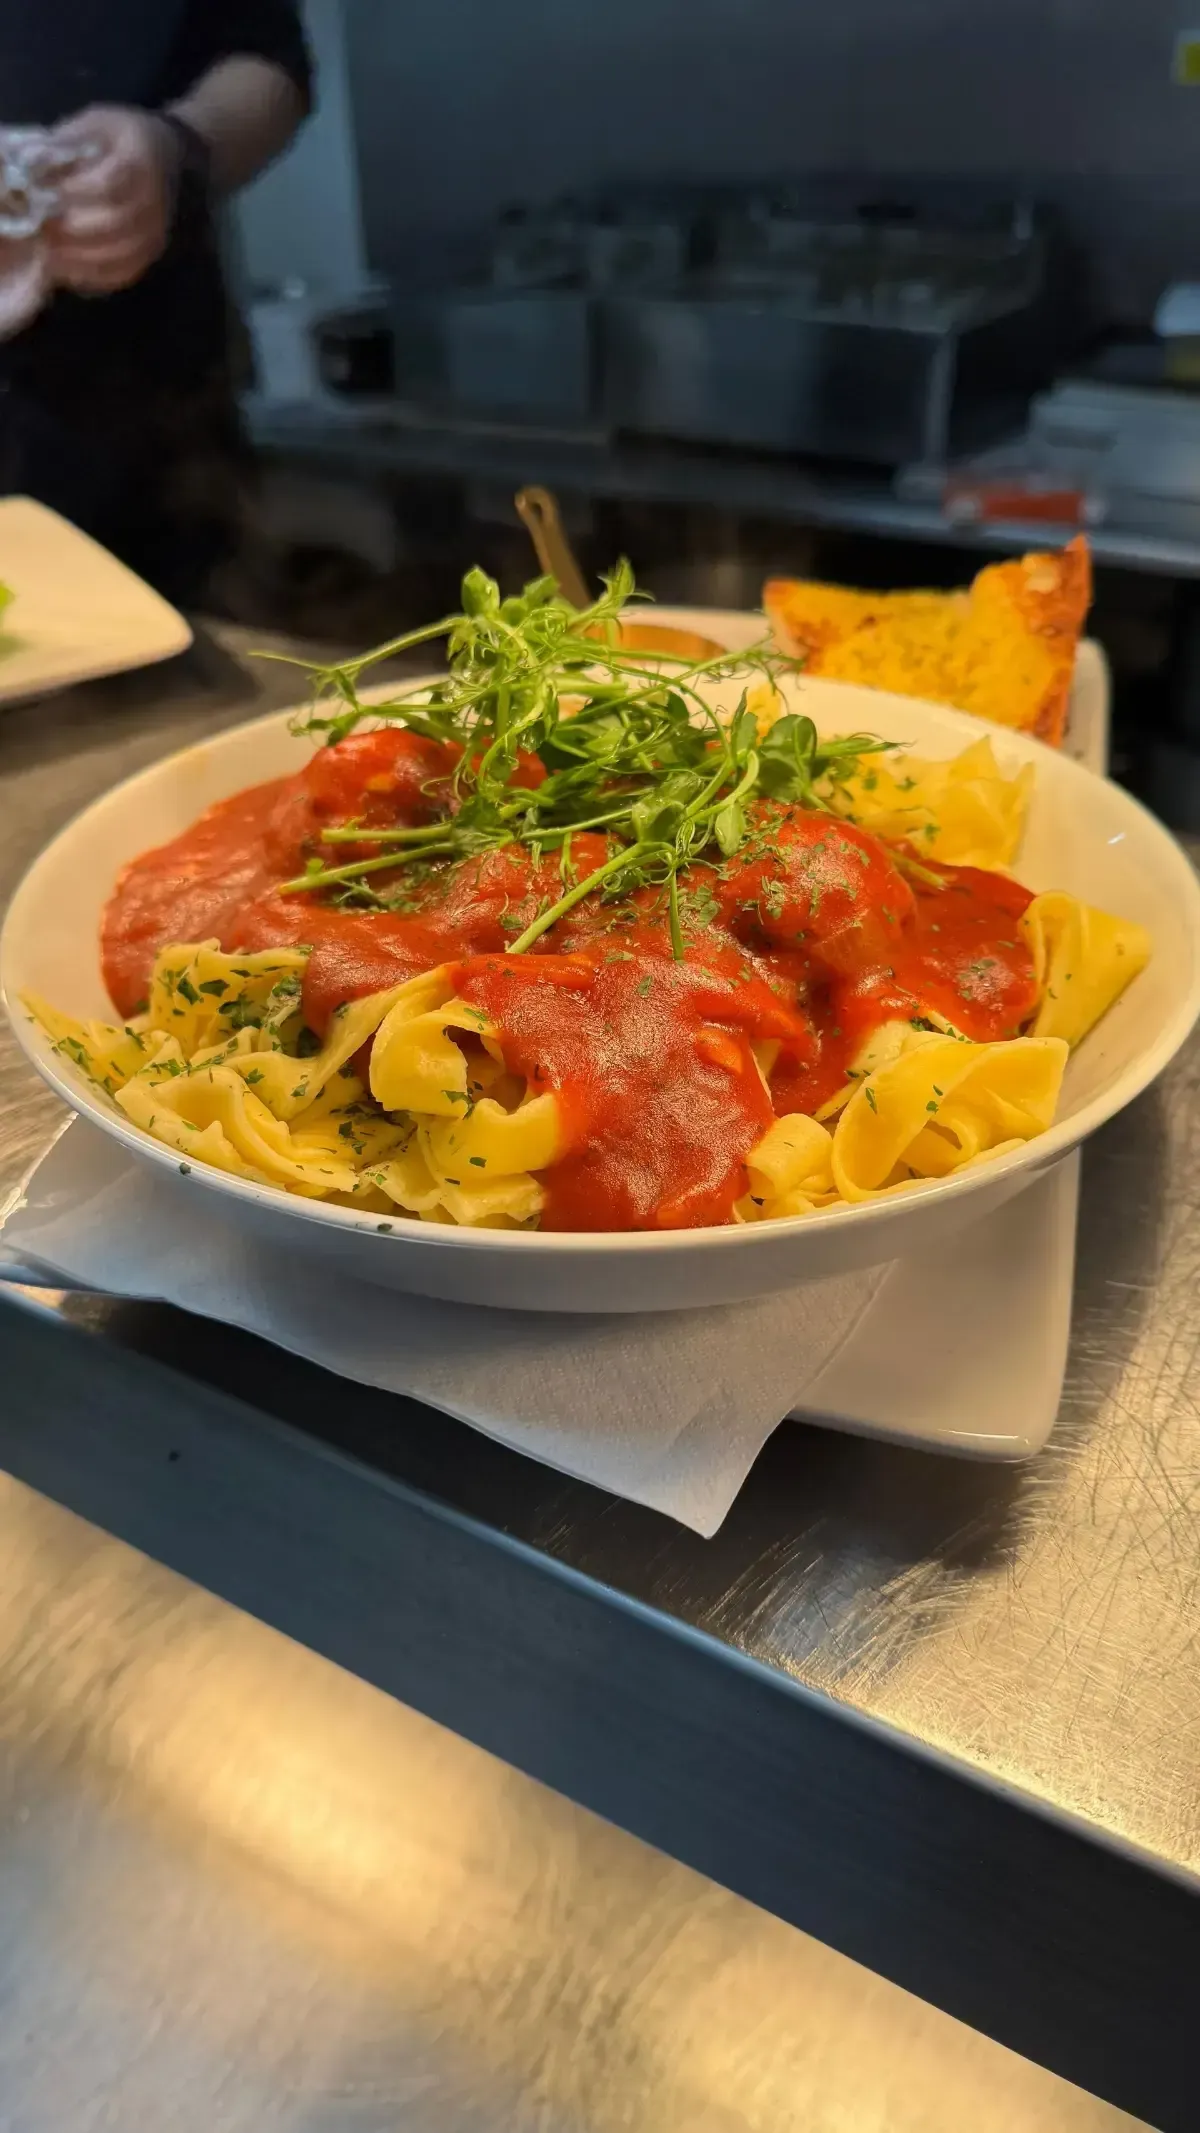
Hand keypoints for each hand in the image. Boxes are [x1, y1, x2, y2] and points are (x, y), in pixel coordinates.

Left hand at [44, 105, 180, 295]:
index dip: (76, 192)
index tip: (48, 192)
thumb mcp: (95, 122)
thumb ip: (68, 141)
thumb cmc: (121, 137)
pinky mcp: (151, 253)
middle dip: (73, 229)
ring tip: (50, 251)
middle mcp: (156, 199)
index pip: (109, 184)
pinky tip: (69, 269)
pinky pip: (125, 274)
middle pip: (115, 224)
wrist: (166, 154)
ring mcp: (157, 230)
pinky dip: (94, 276)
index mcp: (141, 159)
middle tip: (43, 227)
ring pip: (121, 254)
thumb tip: (35, 167)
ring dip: (81, 257)